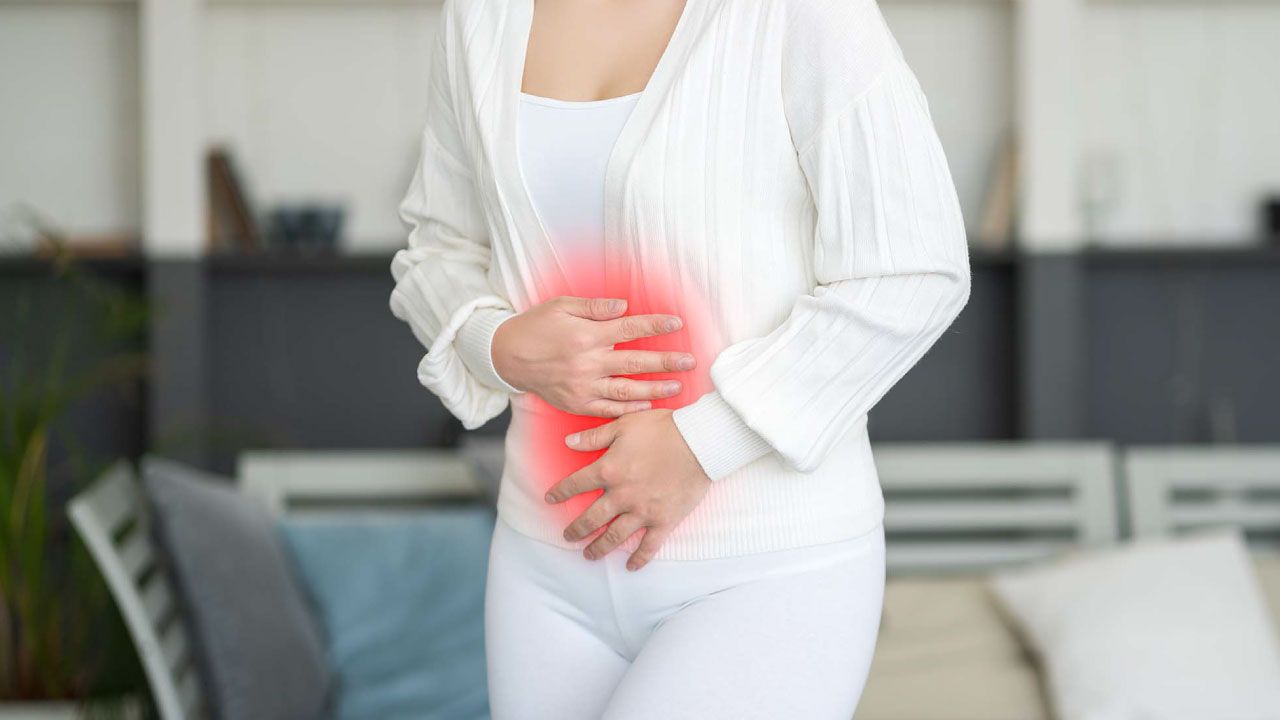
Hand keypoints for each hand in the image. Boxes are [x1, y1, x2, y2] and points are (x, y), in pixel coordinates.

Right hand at [491, 296, 695, 417]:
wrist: (507, 357)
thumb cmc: (536, 326)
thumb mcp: (561, 306)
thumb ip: (595, 307)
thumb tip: (624, 305)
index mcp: (586, 335)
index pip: (629, 329)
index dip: (655, 325)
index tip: (677, 323)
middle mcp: (587, 363)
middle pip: (635, 363)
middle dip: (666, 362)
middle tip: (690, 361)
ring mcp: (583, 386)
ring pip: (627, 390)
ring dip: (655, 389)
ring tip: (677, 387)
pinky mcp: (577, 403)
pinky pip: (608, 409)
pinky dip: (629, 408)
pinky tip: (648, 405)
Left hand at [543, 408, 710, 570]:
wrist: (699, 442)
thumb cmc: (663, 428)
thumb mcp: (624, 424)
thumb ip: (594, 436)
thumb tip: (568, 441)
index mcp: (609, 470)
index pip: (576, 484)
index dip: (560, 492)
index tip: (550, 499)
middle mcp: (621, 495)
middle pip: (591, 518)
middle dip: (576, 530)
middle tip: (568, 537)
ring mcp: (642, 511)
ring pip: (614, 536)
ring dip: (599, 548)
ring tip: (588, 555)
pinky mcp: (664, 520)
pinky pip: (649, 545)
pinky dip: (639, 558)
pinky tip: (631, 566)